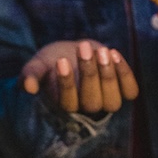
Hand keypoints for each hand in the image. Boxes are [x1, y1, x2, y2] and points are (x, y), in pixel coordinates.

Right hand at [21, 40, 137, 115]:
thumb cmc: (52, 62)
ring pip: (113, 101)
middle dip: (89, 74)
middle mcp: (87, 108)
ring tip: (101, 51)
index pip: (68, 104)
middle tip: (82, 48)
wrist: (74, 53)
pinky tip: (113, 53)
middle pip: (92, 103)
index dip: (66, 84)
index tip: (61, 60)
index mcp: (65, 105)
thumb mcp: (38, 65)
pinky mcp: (123, 91)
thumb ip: (31, 75)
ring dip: (108, 76)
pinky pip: (130, 91)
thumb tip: (27, 87)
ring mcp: (107, 101)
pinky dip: (125, 74)